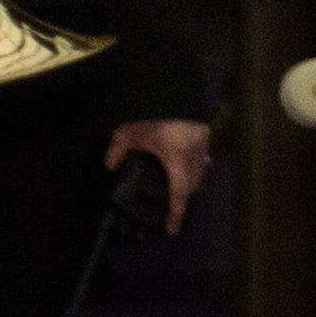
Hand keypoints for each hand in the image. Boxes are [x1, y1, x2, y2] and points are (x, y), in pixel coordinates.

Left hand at [105, 119, 213, 234]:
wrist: (171, 86)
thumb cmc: (151, 112)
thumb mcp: (127, 132)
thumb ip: (117, 151)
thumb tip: (110, 166)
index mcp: (177, 158)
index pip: (179, 193)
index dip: (176, 213)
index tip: (172, 230)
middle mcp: (195, 154)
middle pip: (193, 185)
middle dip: (183, 197)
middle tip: (170, 205)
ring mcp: (203, 142)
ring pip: (201, 172)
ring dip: (190, 181)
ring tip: (176, 186)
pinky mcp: (205, 132)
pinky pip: (203, 156)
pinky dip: (195, 165)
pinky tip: (186, 162)